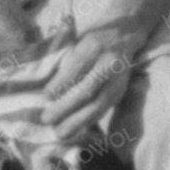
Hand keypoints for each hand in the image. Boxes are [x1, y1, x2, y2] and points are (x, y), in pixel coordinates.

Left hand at [33, 22, 138, 140]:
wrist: (124, 36)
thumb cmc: (92, 41)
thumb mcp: (77, 42)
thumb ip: (65, 61)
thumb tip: (45, 90)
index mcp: (94, 46)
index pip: (76, 67)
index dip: (61, 83)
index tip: (45, 96)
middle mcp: (108, 63)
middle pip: (87, 90)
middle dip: (66, 107)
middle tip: (47, 119)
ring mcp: (117, 80)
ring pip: (98, 104)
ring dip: (78, 121)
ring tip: (60, 133)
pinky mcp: (120, 92)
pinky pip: (104, 110)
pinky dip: (88, 121)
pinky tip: (75, 131)